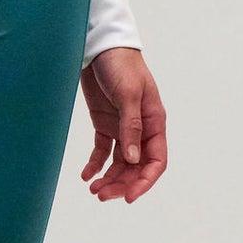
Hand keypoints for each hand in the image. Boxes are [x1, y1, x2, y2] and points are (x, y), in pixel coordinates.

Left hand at [78, 47, 166, 204]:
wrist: (100, 45)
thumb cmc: (121, 64)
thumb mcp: (128, 94)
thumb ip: (132, 127)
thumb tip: (133, 159)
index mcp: (154, 122)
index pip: (156, 160)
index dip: (144, 181)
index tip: (128, 197)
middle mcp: (141, 128)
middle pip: (136, 166)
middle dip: (122, 184)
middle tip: (101, 196)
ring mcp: (123, 127)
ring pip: (120, 162)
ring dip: (109, 178)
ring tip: (93, 190)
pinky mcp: (105, 123)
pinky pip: (103, 150)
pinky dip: (95, 164)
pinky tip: (86, 175)